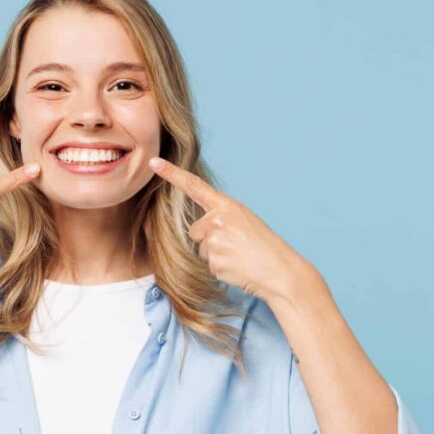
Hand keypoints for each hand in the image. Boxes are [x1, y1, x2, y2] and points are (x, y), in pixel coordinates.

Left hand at [148, 156, 316, 303]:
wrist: (280, 271)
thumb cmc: (264, 246)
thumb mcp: (245, 221)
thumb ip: (221, 217)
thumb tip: (202, 227)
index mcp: (227, 205)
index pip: (194, 186)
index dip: (172, 173)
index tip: (153, 162)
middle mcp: (217, 219)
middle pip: (195, 230)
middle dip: (208, 240)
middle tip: (235, 246)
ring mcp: (214, 240)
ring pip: (200, 249)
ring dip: (215, 255)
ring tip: (238, 256)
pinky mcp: (214, 261)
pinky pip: (207, 265)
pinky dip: (220, 269)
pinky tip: (237, 267)